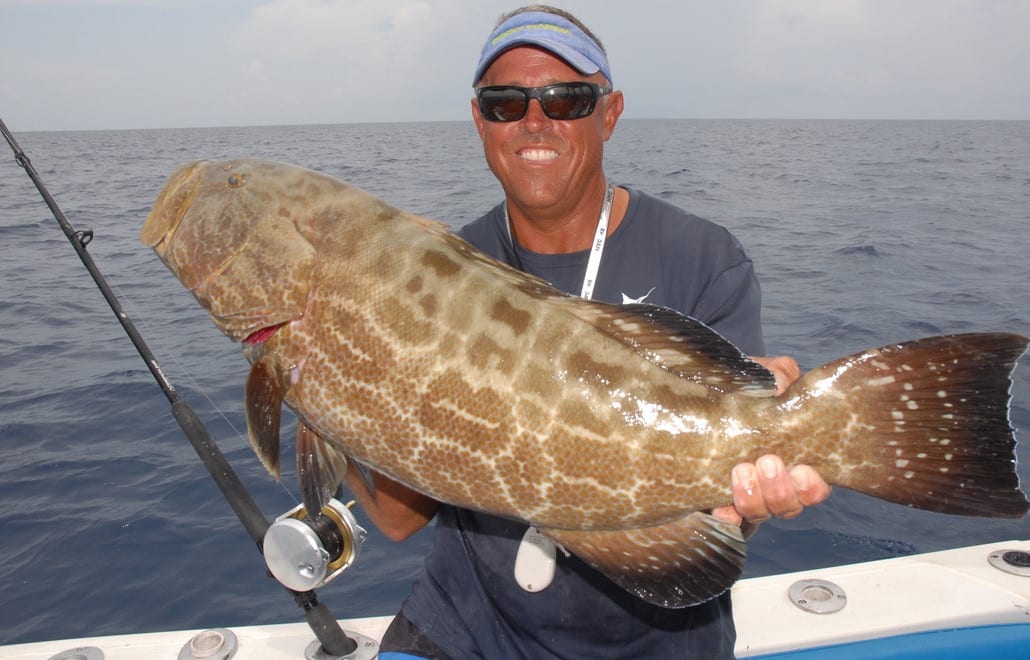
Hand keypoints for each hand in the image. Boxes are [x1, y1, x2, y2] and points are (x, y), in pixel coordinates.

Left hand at [711, 355, 830, 532]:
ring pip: (759, 514)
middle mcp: (773, 482)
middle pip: (789, 506)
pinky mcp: (716, 498)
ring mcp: (746, 493)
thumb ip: (777, 374)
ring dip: (754, 498)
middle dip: (781, 490)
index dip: (812, 486)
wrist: (702, 395)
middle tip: (768, 463)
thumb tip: (781, 382)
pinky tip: (721, 507)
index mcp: (793, 456)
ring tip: (741, 471)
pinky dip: (726, 515)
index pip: (814, 485)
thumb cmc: (741, 389)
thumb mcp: (760, 376)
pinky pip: (725, 519)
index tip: (802, 470)